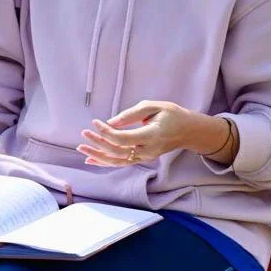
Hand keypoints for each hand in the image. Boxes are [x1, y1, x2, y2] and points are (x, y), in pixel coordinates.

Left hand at [78, 100, 206, 165]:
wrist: (188, 131)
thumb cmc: (171, 114)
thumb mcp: (154, 107)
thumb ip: (131, 114)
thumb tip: (111, 122)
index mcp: (151, 136)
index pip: (123, 139)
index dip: (106, 132)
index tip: (95, 122)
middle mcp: (147, 150)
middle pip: (117, 152)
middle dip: (98, 143)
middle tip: (84, 133)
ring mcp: (145, 158)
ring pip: (117, 161)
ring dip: (98, 156)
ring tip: (82, 149)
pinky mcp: (142, 159)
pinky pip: (121, 163)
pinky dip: (105, 162)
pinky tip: (92, 160)